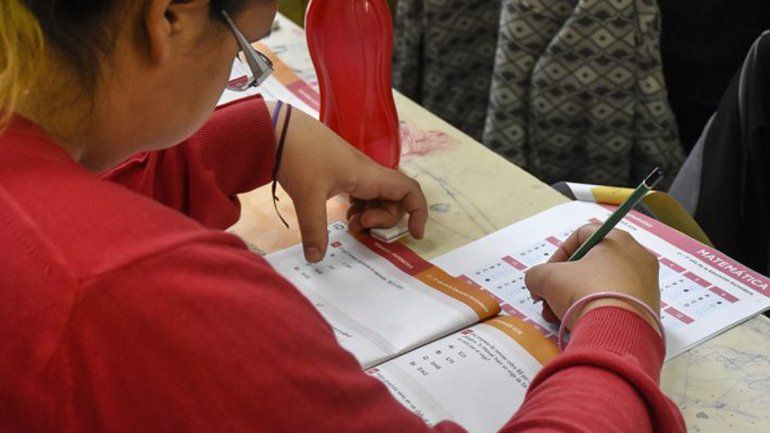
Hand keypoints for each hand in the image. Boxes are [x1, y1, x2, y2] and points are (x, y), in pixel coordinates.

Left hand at [272, 104, 426, 262]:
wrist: (278, 128)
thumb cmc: (298, 155)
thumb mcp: (307, 196)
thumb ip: (314, 230)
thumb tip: (316, 258)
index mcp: (368, 176)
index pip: (409, 190)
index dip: (418, 212)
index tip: (414, 234)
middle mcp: (366, 173)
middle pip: (394, 200)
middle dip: (384, 220)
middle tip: (359, 227)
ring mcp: (354, 171)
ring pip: (377, 197)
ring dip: (371, 215)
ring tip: (350, 224)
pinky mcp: (340, 171)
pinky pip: (362, 193)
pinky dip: (359, 207)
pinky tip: (343, 214)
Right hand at [524, 224, 660, 332]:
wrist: (618, 333)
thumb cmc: (584, 293)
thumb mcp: (547, 278)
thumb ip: (537, 274)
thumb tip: (538, 284)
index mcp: (617, 240)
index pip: (582, 235)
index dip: (559, 253)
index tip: (547, 273)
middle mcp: (637, 256)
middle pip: (592, 263)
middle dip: (565, 282)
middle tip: (549, 298)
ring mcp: (647, 283)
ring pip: (603, 284)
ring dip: (577, 297)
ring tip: (559, 316)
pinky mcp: (650, 308)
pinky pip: (618, 302)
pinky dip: (598, 309)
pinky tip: (581, 324)